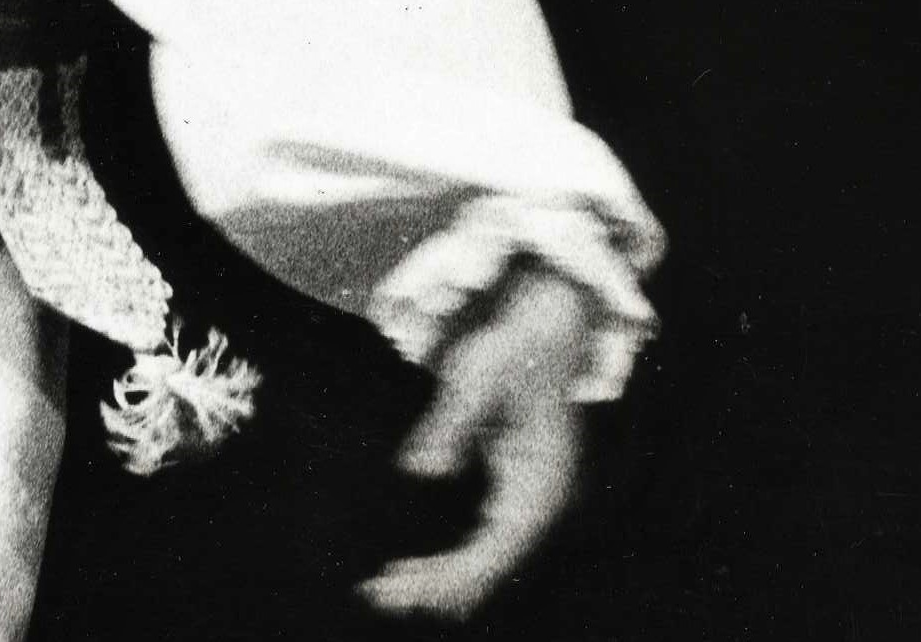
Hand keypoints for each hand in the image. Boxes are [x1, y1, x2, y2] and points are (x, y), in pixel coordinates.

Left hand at [359, 267, 593, 620]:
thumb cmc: (511, 348)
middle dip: (437, 586)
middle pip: (491, 568)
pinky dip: (451, 560)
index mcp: (542, 483)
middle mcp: (542, 503)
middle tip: (375, 594)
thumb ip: (449, 424)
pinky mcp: (516, 492)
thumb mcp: (476, 375)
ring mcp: (531, 501)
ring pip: (488, 562)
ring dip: (441, 579)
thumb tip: (420, 470)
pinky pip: (485, 543)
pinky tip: (415, 570)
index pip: (496, 551)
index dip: (450, 576)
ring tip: (385, 589)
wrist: (544, 325)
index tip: (402, 587)